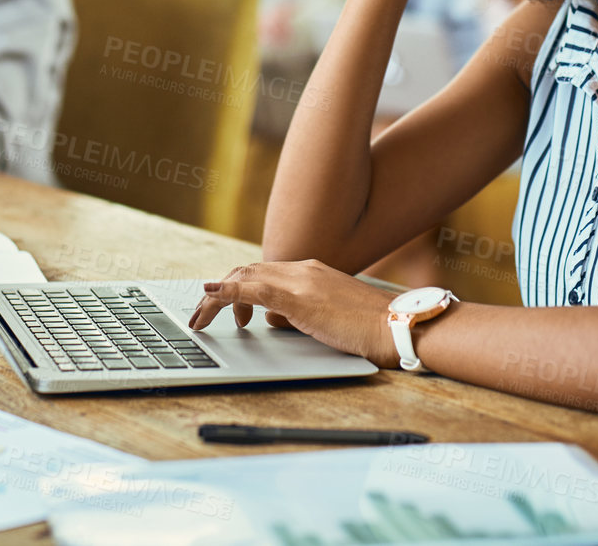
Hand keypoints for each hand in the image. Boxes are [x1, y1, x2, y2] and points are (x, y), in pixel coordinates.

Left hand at [188, 259, 400, 368]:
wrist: (397, 326)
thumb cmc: (370, 327)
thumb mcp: (326, 318)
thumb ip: (297, 314)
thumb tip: (270, 318)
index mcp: (310, 272)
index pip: (261, 273)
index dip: (235, 288)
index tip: (221, 306)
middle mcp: (303, 270)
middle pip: (247, 272)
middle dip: (219, 292)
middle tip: (200, 315)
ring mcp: (301, 280)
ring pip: (244, 277)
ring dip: (217, 297)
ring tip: (200, 317)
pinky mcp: (299, 296)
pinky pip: (253, 289)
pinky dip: (226, 291)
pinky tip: (209, 296)